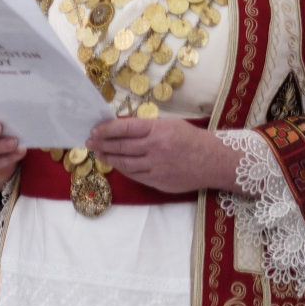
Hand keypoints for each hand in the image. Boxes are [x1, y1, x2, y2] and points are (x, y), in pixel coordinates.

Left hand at [87, 115, 240, 194]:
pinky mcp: (159, 182)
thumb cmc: (190, 139)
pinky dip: (123, 169)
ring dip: (108, 158)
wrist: (215, 161)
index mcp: (158, 130)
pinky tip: (116, 164)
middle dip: (101, 144)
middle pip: (121, 146)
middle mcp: (156, 148)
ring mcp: (157, 167)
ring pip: (125, 163)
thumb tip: (119, 128)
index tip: (94, 130)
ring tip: (98, 153)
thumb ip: (145, 127)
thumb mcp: (169, 124)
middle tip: (89, 142)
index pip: (124, 128)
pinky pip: (135, 175)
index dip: (106, 129)